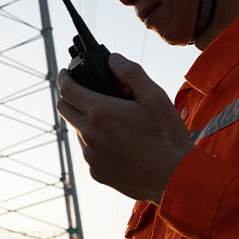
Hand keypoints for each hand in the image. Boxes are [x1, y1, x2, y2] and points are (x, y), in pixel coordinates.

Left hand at [56, 53, 193, 203]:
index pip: (66, 89)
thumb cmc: (167, 137)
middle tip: (84, 91)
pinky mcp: (96, 172)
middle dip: (69, 96)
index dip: (64, 77)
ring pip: (78, 131)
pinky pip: (89, 152)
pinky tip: (119, 143)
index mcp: (101, 112)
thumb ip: (131, 73)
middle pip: (64, 109)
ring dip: (87, 121)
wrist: (174, 179)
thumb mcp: (155, 97)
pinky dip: (97, 142)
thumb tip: (113, 59)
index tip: (65, 73)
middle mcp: (89, 134)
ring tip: (112, 120)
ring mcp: (91, 156)